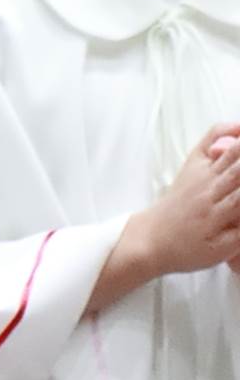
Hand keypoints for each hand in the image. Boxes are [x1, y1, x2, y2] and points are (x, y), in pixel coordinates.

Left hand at [122, 125, 239, 282]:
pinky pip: (207, 142)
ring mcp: (200, 175)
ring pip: (230, 154)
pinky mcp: (192, 166)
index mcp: (219, 213)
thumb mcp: (218, 251)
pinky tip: (239, 127)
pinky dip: (224, 131)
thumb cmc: (186, 249)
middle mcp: (210, 190)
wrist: (149, 240)